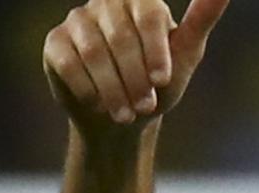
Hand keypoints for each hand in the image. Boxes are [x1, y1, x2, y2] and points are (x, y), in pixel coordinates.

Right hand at [43, 0, 228, 135]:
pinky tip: (100, 104)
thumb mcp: (186, 53)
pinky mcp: (56, 43)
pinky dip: (89, 90)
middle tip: (146, 105)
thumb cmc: (159, 81)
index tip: (162, 81)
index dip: (156, 52)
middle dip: (135, 79)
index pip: (148, 16)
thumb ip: (202, 19)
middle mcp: (105, 3)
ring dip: (113, 90)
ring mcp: (78, 20)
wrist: (126, 115)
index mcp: (140, 1)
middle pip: (120, 39)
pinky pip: (68, 64)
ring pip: (93, 53)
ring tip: (126, 113)